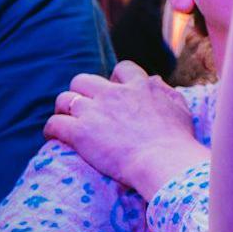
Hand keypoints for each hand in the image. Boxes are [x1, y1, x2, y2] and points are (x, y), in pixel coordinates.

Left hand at [45, 61, 205, 197]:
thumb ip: (165, 91)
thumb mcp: (180, 108)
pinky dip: (52, 129)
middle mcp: (114, 94)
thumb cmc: (178, 140)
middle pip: (84, 80)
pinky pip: (54, 123)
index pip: (121, 69)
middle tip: (85, 109)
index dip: (114, 80)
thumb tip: (153, 80)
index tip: (114, 92)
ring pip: (64, 99)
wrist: (164, 161)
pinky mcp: (79, 132)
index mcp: (140, 86)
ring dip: (64, 109)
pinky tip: (55, 137)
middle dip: (82, 92)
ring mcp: (94, 112)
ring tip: (67, 121)